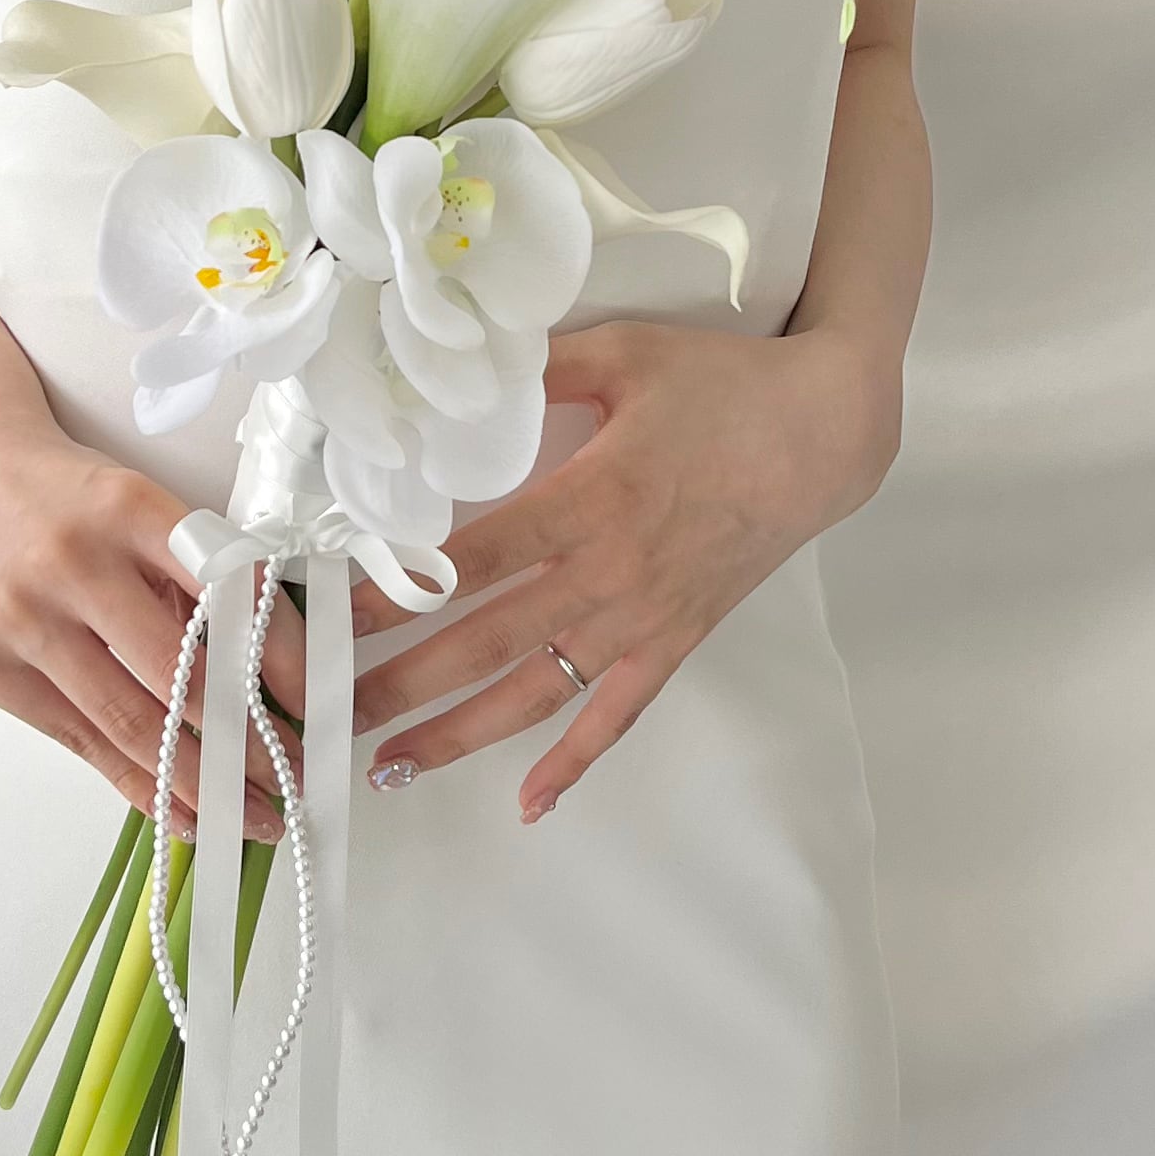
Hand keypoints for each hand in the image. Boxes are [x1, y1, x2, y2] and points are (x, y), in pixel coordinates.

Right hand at [0, 406, 301, 839]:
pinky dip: (137, 786)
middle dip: (245, 741)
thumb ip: (194, 572)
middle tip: (294, 779)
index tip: (317, 703)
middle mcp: (71, 565)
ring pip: (128, 724)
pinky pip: (80, 743)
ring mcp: (22, 621)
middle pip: (177, 676)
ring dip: (200, 782)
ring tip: (250, 815)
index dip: (279, 658)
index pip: (224, 593)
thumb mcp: (140, 505)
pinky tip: (182, 814)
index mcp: (128, 510)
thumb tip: (274, 667)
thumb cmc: (68, 496)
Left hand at [350, 320, 899, 822]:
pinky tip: (529, 803)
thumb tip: (460, 374)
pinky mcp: (675, 641)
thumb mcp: (623, 352)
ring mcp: (643, 617)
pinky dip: (574, 764)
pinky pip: (617, 716)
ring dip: (459, 736)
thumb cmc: (723, 386)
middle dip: (402, 682)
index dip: (400, 593)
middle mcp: (610, 572)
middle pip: (486, 642)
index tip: (334, 619)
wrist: (825, 434)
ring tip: (389, 766)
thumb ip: (539, 366)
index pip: (474, 561)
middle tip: (330, 711)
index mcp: (590, 498)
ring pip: (537, 694)